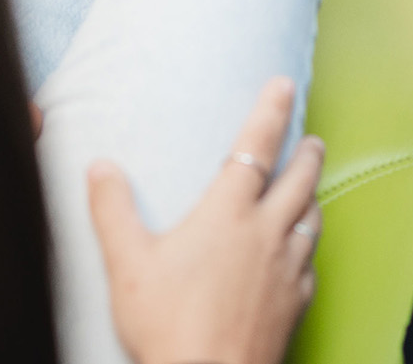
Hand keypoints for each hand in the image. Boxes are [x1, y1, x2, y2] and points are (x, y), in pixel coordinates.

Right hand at [89, 78, 324, 363]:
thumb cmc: (168, 326)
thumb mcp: (127, 266)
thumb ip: (112, 211)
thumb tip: (99, 166)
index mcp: (229, 213)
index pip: (256, 146)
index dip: (271, 110)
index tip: (285, 84)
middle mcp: (266, 233)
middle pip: (300, 179)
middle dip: (308, 152)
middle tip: (311, 138)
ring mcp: (287, 270)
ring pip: (312, 219)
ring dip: (313, 198)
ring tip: (310, 190)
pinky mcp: (296, 305)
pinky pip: (311, 267)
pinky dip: (309, 251)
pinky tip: (302, 257)